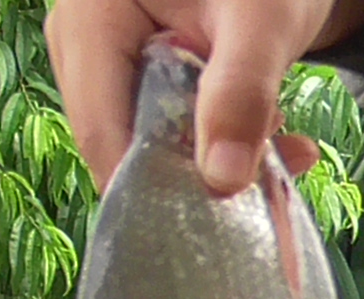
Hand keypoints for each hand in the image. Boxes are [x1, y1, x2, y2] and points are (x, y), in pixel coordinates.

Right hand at [45, 0, 363, 194]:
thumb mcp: (261, 22)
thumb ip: (241, 92)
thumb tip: (222, 183)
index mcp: (90, 18)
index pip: (103, 132)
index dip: (155, 185)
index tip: (221, 214)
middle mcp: (80, 44)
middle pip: (122, 142)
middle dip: (196, 169)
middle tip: (275, 163)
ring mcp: (102, 65)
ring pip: (148, 144)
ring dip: (216, 158)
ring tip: (283, 137)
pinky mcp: (131, 80)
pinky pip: (164, 133)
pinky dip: (217, 143)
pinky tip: (271, 134)